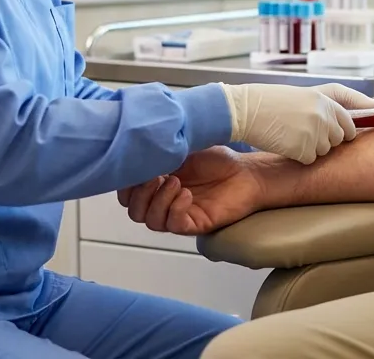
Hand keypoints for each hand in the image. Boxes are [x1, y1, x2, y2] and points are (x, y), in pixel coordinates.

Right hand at [117, 146, 259, 234]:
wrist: (246, 171)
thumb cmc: (217, 160)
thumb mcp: (183, 148)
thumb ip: (162, 150)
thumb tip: (140, 147)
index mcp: (156, 185)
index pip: (127, 195)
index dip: (127, 185)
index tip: (138, 168)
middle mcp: (164, 202)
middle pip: (135, 212)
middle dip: (140, 194)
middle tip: (157, 177)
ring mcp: (179, 214)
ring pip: (151, 221)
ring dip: (158, 201)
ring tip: (177, 183)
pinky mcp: (195, 223)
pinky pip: (174, 226)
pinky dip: (175, 210)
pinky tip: (187, 194)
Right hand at [222, 82, 373, 163]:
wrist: (245, 110)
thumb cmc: (269, 102)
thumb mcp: (301, 96)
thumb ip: (326, 106)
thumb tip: (350, 123)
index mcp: (325, 97)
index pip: (355, 112)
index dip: (368, 118)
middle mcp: (325, 113)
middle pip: (344, 135)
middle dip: (332, 138)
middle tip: (306, 132)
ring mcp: (317, 131)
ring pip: (327, 149)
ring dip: (313, 147)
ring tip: (291, 133)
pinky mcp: (306, 148)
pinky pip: (312, 159)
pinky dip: (300, 157)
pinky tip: (286, 143)